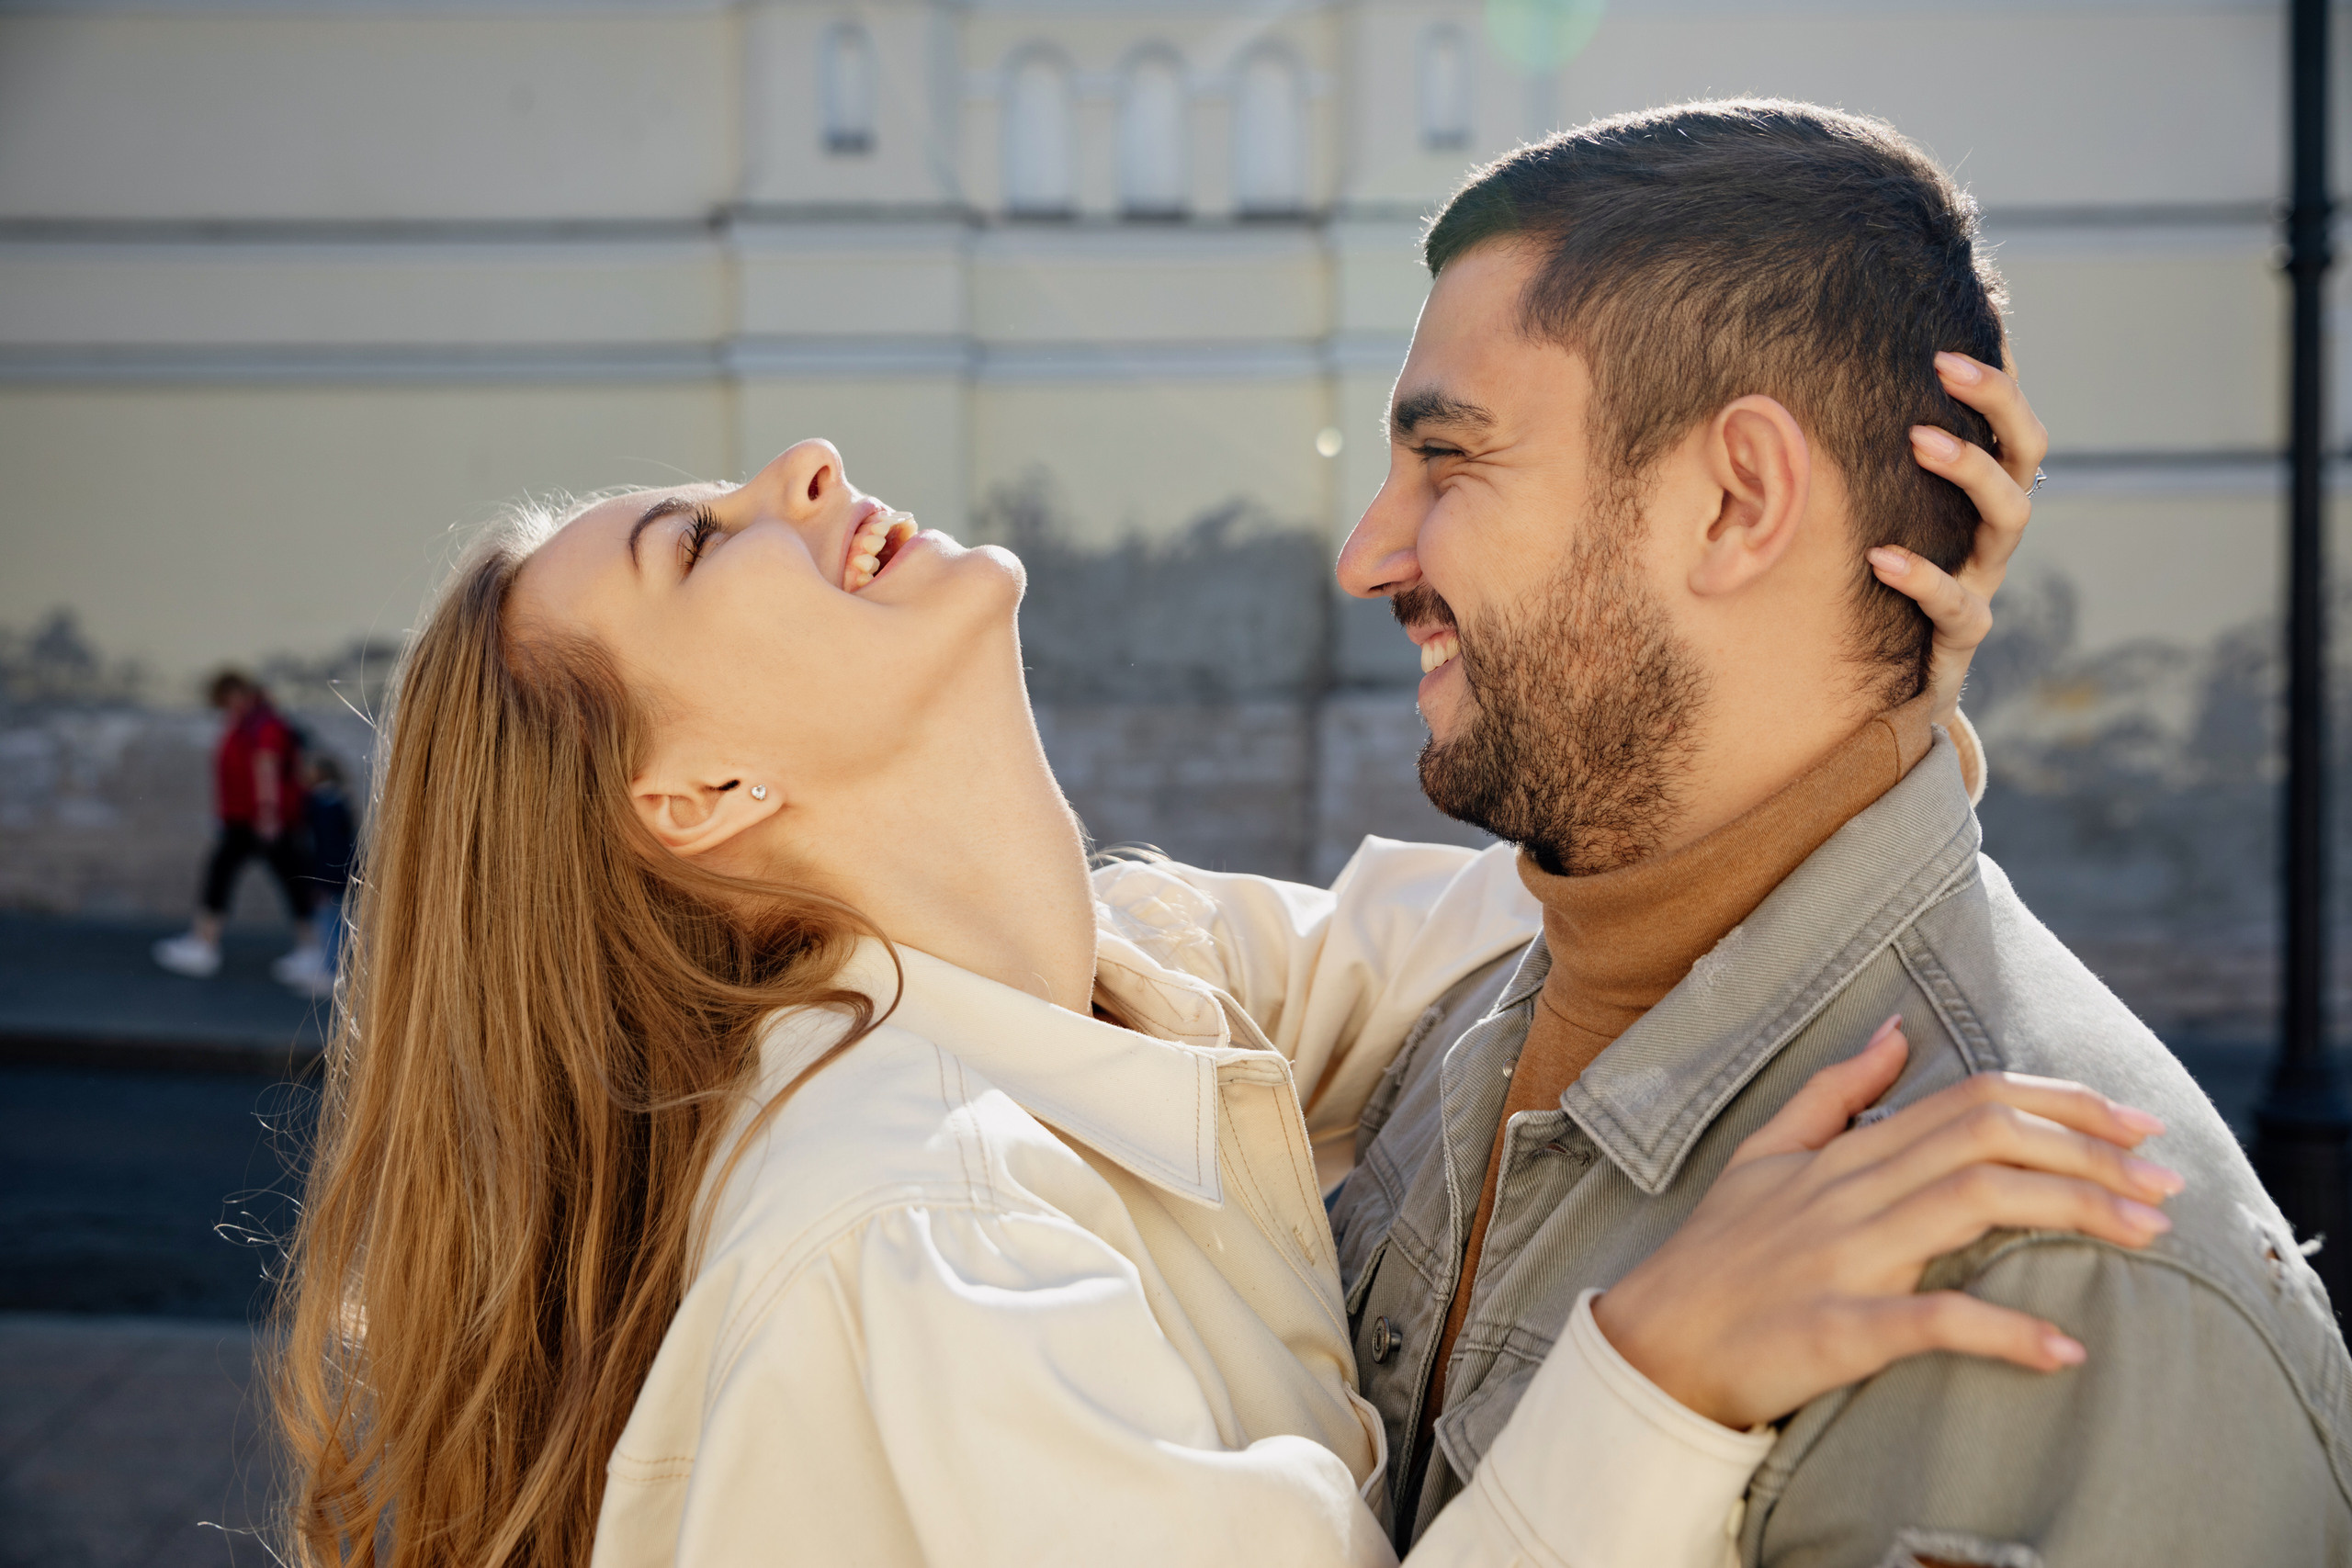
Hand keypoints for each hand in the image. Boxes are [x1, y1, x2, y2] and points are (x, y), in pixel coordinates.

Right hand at [1591, 1016, 2176, 1430]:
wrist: (1652, 1346)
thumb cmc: (1715, 1256)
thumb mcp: (1764, 1155)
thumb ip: (1834, 1094)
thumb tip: (1895, 1030)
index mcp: (1844, 1154)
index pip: (1969, 1100)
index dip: (2062, 1103)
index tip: (2134, 1125)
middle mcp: (1851, 1192)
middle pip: (1988, 1139)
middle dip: (2092, 1150)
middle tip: (2166, 1181)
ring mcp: (1846, 1258)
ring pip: (1975, 1205)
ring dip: (2076, 1213)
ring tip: (2148, 1235)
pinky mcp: (1839, 1329)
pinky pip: (1930, 1321)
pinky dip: (2003, 1333)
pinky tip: (2063, 1348)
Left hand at [1868, 353, 2048, 728]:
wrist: (1881, 698)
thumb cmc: (1872, 591)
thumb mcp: (1870, 527)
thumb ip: (1860, 473)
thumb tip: (1820, 393)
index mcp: (1978, 503)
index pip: (2009, 428)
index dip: (2000, 380)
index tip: (1958, 336)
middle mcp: (1990, 538)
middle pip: (2024, 458)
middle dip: (1996, 405)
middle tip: (1945, 368)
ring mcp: (1981, 586)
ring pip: (2009, 520)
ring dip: (1970, 472)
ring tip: (1919, 441)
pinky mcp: (1958, 642)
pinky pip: (1959, 608)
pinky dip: (1924, 579)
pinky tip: (1882, 557)